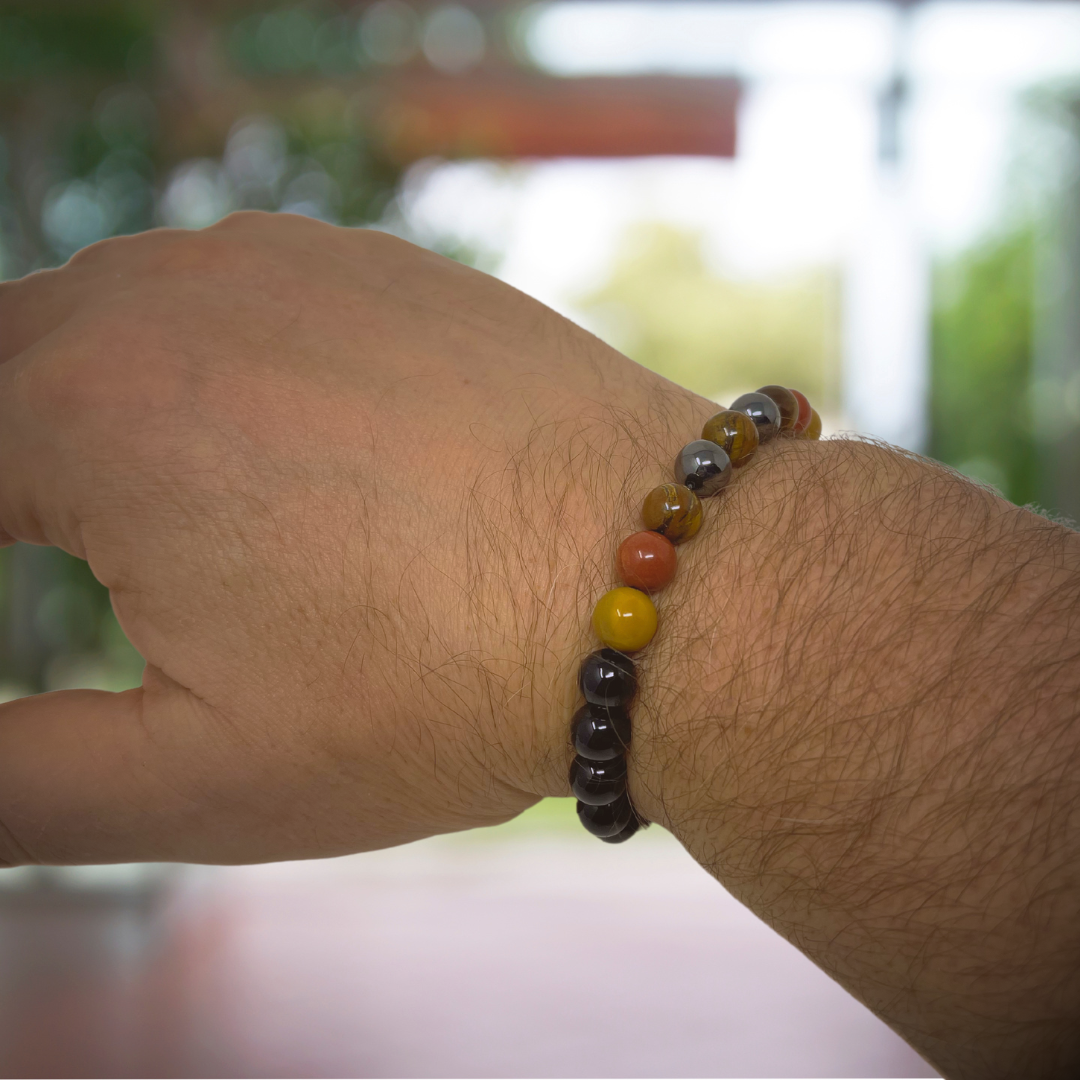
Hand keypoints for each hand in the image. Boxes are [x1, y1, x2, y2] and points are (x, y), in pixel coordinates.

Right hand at [0, 212, 706, 864]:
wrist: (670, 583)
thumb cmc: (446, 681)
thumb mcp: (199, 775)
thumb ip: (17, 781)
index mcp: (90, 411)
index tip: (36, 599)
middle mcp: (172, 295)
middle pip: (6, 367)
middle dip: (8, 463)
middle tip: (46, 546)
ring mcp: (284, 262)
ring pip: (113, 312)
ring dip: (86, 396)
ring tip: (121, 497)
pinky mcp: (375, 266)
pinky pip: (230, 291)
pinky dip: (194, 353)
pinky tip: (245, 427)